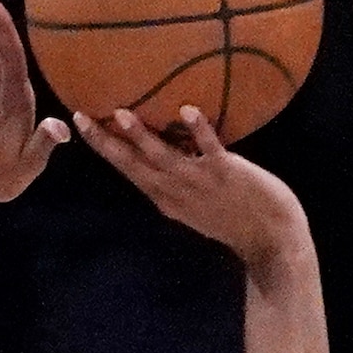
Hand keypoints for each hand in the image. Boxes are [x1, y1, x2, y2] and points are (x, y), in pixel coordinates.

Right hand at [80, 105, 307, 267]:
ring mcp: (201, 182)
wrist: (272, 242)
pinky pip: (211, 149)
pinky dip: (200, 131)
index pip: (128, 170)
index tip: (80, 124)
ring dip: (143, 137)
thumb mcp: (193, 206)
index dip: (104, 148)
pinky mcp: (227, 173)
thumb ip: (174, 182)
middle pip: (134, 165)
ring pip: (165, 158)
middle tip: (81, 118)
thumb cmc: (235, 219)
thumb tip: (157, 152)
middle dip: (107, 143)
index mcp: (166, 198)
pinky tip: (187, 110)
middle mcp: (177, 191)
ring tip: (122, 114)